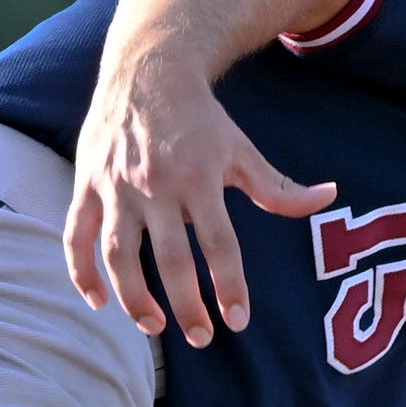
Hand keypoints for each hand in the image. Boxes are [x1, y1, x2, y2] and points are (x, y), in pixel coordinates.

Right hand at [64, 55, 336, 344]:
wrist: (147, 68)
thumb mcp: (242, 149)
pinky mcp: (87, 184)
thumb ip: (279, 186)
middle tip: (202, 338)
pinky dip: (81, 272)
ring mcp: (116, 185)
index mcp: (199, 177)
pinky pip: (77, 235)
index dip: (229, 285)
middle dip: (186, 305)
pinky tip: (99, 303)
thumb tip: (328, 196)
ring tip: (154, 326)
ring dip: (133, 297)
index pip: (218, 243)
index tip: (237, 320)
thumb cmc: (201, 118)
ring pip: (119, 254)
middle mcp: (156, 184)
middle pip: (170, 259)